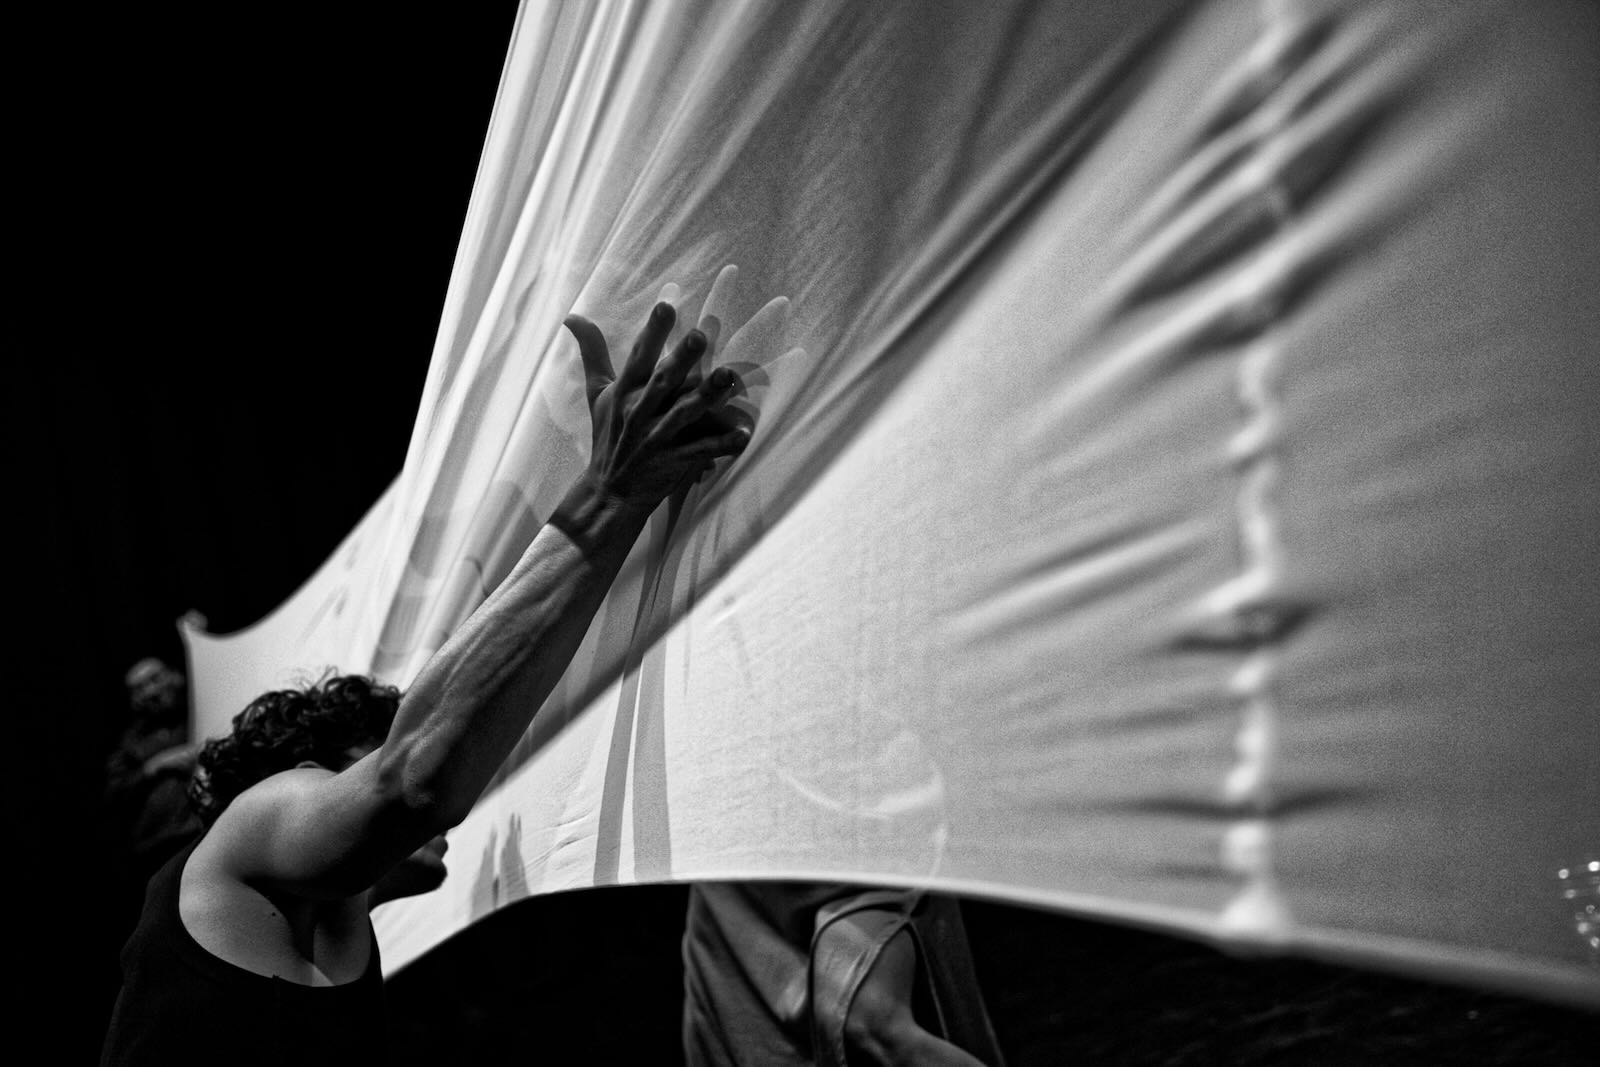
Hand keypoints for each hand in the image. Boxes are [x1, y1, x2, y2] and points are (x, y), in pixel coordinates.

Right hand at [563, 301, 748, 511]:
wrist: (609, 493)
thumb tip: (572, 315)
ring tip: (731, 376)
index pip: (638, 357)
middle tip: (700, 335)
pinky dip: (721, 446)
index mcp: (624, 392)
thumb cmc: (608, 435)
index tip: (667, 305)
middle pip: (663, 382)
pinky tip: (744, 435)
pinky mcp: (673, 464)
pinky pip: (700, 453)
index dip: (652, 332)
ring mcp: (656, 439)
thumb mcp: (597, 393)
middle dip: (681, 359)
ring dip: (708, 396)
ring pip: (684, 415)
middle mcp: (639, 413)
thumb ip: (592, 352)